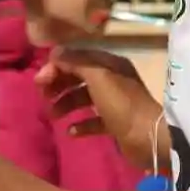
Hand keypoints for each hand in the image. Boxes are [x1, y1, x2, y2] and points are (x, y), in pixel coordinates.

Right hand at [36, 47, 162, 167]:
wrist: (148, 138)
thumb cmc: (122, 104)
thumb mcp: (98, 77)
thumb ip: (76, 62)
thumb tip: (54, 52)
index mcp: (110, 64)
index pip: (78, 58)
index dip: (57, 66)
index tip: (40, 80)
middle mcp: (112, 79)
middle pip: (79, 77)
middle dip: (59, 84)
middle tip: (43, 96)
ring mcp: (114, 102)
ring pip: (83, 98)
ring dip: (66, 104)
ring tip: (53, 115)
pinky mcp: (115, 123)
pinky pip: (93, 120)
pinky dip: (80, 124)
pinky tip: (71, 132)